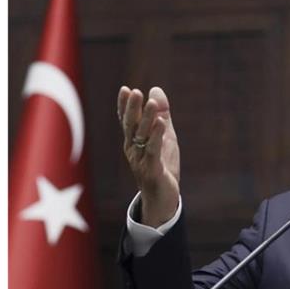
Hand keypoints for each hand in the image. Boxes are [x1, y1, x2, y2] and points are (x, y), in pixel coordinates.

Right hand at [117, 86, 180, 227]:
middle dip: (132, 109)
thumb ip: (162, 114)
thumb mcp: (165, 136)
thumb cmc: (162, 166)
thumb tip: (156, 89)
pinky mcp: (152, 170)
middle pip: (131, 126)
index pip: (127, 120)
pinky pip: (153, 150)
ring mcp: (140, 160)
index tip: (125, 89)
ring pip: (142, 137)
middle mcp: (133, 150)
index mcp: (133, 142)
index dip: (125, 106)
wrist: (162, 199)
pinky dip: (157, 136)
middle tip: (134, 91)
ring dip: (147, 119)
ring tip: (151, 102)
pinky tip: (161, 123)